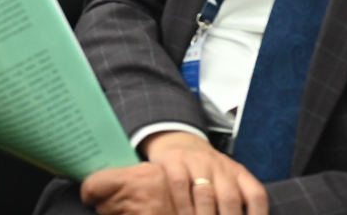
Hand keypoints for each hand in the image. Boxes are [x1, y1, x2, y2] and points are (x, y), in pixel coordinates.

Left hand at [81, 131, 266, 214]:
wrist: (183, 139)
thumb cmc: (160, 168)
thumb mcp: (135, 173)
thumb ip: (113, 184)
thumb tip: (89, 192)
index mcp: (174, 162)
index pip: (176, 182)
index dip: (180, 207)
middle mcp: (201, 163)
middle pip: (206, 195)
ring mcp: (225, 169)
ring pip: (230, 198)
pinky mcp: (244, 174)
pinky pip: (256, 195)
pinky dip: (256, 213)